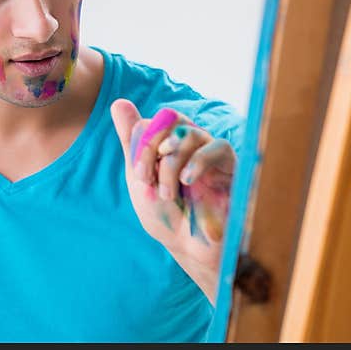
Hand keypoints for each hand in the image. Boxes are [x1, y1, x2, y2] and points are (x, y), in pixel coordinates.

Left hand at [110, 99, 235, 302]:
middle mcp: (191, 143)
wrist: (189, 247)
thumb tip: (118, 102)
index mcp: (169, 143)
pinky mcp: (231, 166)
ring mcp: (211, 152)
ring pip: (189, 133)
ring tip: (169, 193)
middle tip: (148, 178)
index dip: (143, 144)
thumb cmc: (166, 215)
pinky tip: (187, 182)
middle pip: (171, 118)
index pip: (154, 121)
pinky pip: (218, 147)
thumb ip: (132, 141)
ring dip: (171, 165)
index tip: (140, 175)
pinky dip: (197, 162)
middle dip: (153, 147)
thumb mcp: (141, 177)